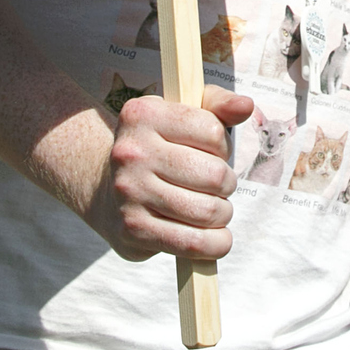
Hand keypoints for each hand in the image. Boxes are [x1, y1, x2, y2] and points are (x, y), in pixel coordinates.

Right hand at [89, 85, 252, 261]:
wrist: (104, 188)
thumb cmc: (157, 148)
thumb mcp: (182, 114)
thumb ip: (217, 105)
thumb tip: (245, 105)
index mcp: (143, 115)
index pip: (213, 131)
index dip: (222, 146)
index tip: (211, 152)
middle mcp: (131, 152)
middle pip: (214, 175)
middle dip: (226, 183)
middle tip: (217, 185)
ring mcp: (129, 193)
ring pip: (208, 211)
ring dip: (222, 214)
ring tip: (213, 209)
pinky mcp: (133, 230)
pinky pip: (193, 243)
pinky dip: (215, 244)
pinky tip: (214, 237)